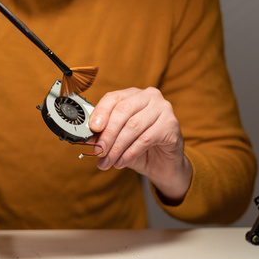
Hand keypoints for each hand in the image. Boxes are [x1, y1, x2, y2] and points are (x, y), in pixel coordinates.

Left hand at [89, 87, 192, 202]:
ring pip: (133, 126)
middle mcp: (149, 96)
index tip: (92, 129)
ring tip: (108, 161)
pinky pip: (145, 139)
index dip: (100, 113)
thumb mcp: (117, 140)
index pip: (113, 98)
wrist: (163, 164)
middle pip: (123, 111)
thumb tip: (87, 137)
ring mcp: (163, 108)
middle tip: (99, 151)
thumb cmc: (139, 147)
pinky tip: (121, 162)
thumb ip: (103, 135)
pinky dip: (130, 153)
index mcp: (133, 94)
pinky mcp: (171, 125)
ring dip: (117, 147)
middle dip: (108, 134)